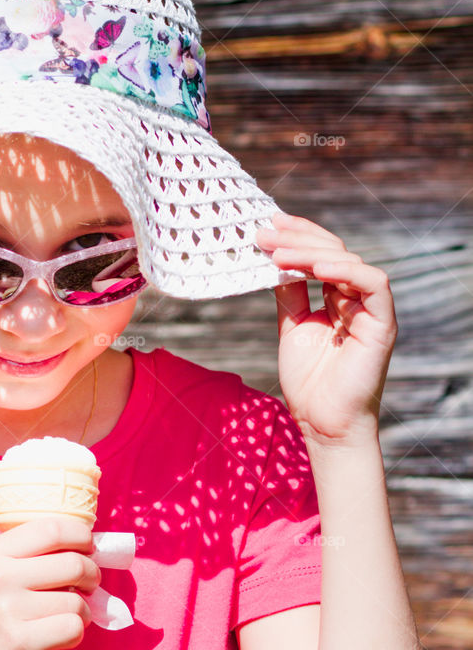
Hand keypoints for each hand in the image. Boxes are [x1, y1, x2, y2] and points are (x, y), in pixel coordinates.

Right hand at [0, 516, 100, 649]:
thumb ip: (21, 559)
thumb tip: (80, 550)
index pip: (52, 528)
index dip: (81, 536)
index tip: (87, 547)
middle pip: (73, 563)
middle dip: (92, 575)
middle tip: (88, 585)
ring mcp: (9, 611)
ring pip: (77, 601)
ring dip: (82, 611)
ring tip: (66, 616)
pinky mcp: (20, 643)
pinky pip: (72, 629)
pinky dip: (75, 634)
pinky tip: (60, 636)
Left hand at [257, 211, 397, 447]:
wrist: (323, 423)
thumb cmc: (309, 382)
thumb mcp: (291, 328)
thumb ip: (290, 294)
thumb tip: (276, 260)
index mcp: (337, 298)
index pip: (320, 254)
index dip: (297, 236)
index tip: (266, 226)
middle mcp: (356, 298)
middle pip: (332, 251)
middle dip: (297, 238)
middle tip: (264, 233)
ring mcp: (371, 309)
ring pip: (349, 261)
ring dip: (312, 252)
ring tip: (278, 252)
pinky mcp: (383, 322)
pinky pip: (373, 283)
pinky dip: (346, 270)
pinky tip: (316, 267)